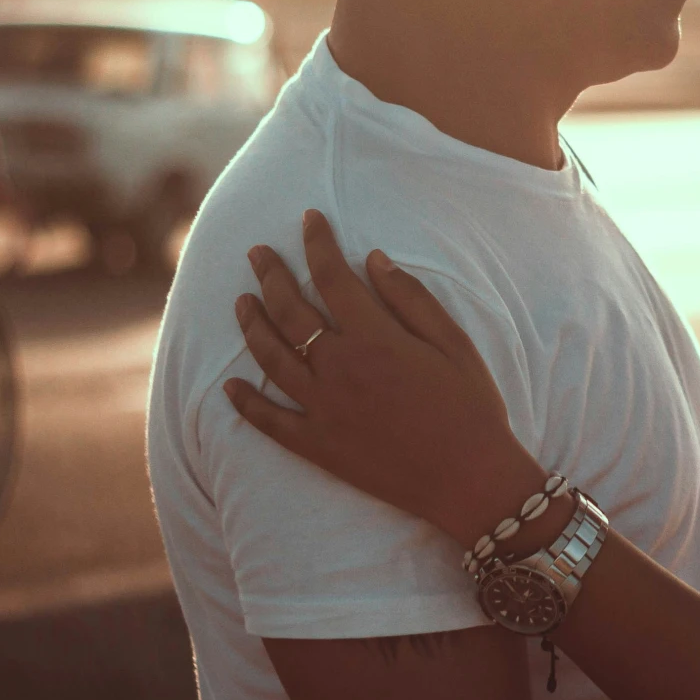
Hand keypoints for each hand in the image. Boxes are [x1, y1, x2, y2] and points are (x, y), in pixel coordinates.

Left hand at [225, 209, 547, 546]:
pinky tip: (228, 387)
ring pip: (271, 358)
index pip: (333, 277)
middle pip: (290, 312)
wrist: (469, 480)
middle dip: (271, 275)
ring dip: (251, 326)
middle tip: (256, 252)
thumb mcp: (454, 343)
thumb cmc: (471, 407)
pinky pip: (269, 421)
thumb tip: (373, 259)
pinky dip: (245, 403)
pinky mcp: (317, 446)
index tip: (308, 219)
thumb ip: (411, 299)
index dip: (317, 243)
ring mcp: (323, 409)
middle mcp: (339, 369)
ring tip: (240, 301)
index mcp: (375, 339)